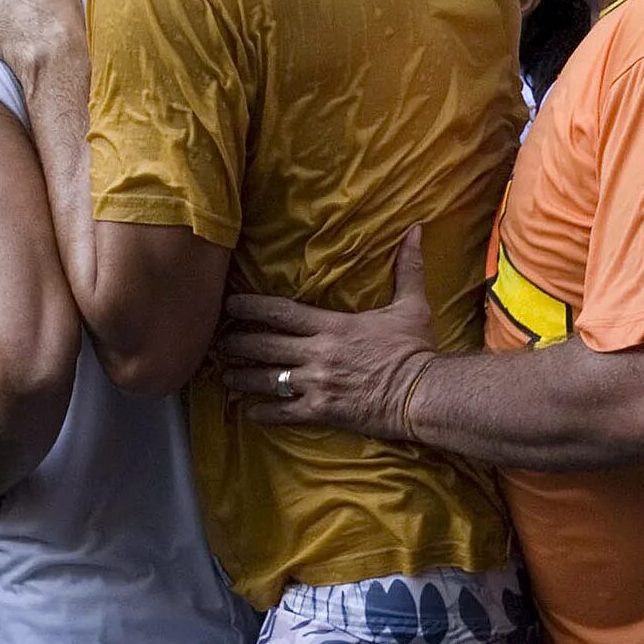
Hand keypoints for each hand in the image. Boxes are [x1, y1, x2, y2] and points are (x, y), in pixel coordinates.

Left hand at [217, 228, 435, 437]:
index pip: (281, 312)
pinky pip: (284, 412)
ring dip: (242, 377)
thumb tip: (414, 230)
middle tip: (219, 342)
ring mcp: (317, 384)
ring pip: (267, 380)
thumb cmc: (416, 351)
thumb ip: (407, 268)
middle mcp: (318, 354)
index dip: (251, 307)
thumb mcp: (412, 306)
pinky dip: (264, 412)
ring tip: (225, 376)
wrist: (423, 394)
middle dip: (238, 343)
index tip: (231, 304)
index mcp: (333, 326)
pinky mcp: (322, 411)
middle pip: (265, 345)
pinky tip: (250, 411)